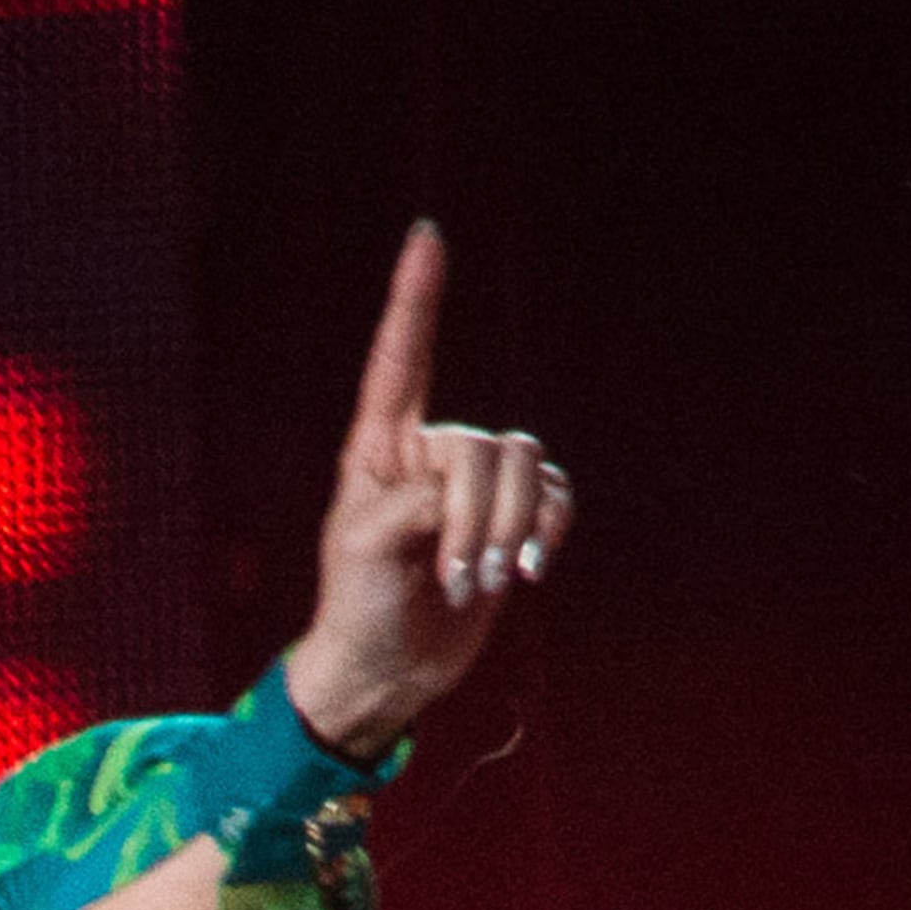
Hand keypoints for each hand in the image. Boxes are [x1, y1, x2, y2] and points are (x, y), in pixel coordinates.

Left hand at [279, 223, 571, 758]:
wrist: (386, 672)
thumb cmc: (357, 606)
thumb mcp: (368, 546)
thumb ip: (420, 501)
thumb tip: (475, 495)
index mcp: (380, 446)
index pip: (402, 358)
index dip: (416, 298)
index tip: (427, 236)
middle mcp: (431, 453)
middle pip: (485, 448)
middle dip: (477, 518)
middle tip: (454, 578)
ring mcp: (474, 486)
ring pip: (524, 469)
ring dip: (508, 532)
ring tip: (482, 586)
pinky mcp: (510, 520)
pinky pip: (554, 497)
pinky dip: (546, 532)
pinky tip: (526, 573)